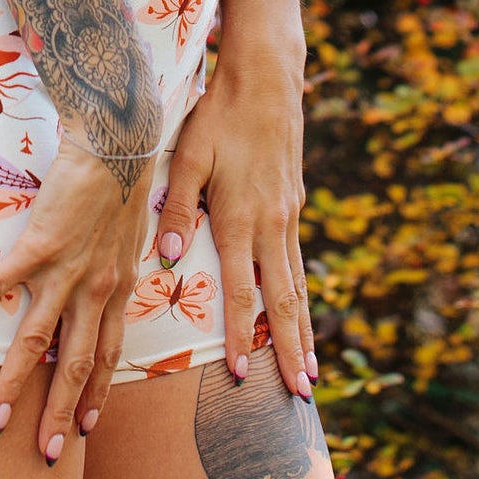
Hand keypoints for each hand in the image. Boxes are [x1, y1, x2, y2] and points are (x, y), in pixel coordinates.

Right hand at [0, 133, 153, 460]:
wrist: (117, 145)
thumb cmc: (122, 182)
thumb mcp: (131, 236)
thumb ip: (117, 265)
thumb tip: (111, 280)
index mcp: (117, 290)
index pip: (107, 357)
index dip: (95, 396)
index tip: (84, 430)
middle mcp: (95, 291)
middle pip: (75, 365)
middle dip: (58, 414)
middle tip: (43, 454)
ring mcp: (66, 271)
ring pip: (37, 341)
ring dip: (16, 384)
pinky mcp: (38, 245)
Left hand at [156, 47, 315, 398]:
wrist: (267, 82)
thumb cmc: (217, 117)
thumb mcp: (188, 156)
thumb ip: (176, 208)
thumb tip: (166, 260)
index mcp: (240, 218)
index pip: (241, 292)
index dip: (240, 336)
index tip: (241, 377)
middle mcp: (271, 226)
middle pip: (284, 302)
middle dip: (290, 352)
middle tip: (301, 396)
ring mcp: (288, 218)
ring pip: (298, 287)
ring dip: (304, 332)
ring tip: (312, 373)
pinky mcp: (293, 207)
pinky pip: (299, 263)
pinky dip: (303, 298)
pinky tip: (302, 316)